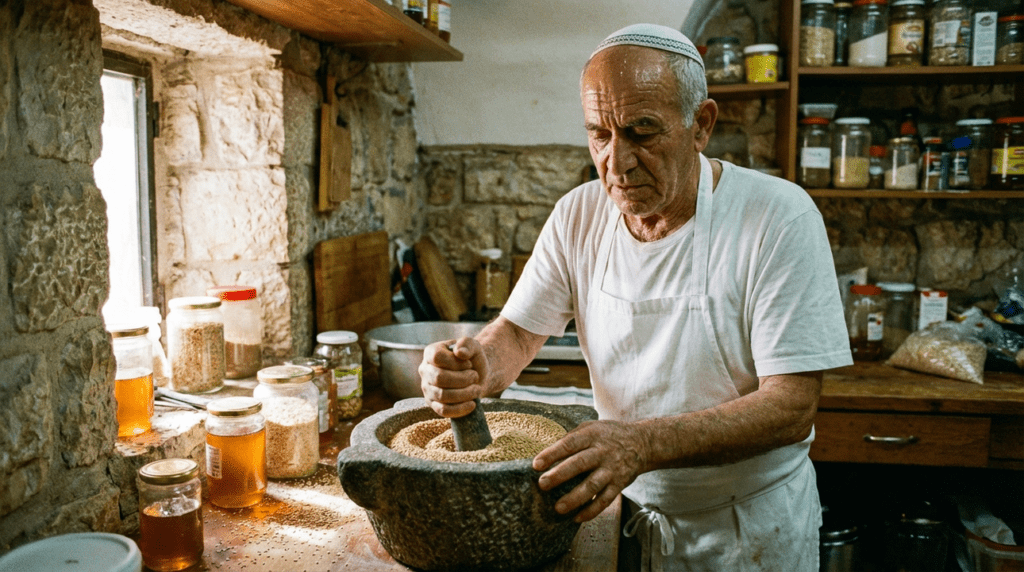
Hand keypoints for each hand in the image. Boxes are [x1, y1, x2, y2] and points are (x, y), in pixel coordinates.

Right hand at [418, 337, 488, 417]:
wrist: (476, 376)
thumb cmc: (472, 359)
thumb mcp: (473, 346)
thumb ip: (467, 343)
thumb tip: (460, 352)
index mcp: (431, 352)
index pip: (437, 357)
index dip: (456, 362)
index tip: (469, 364)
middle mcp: (425, 370)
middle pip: (439, 378)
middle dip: (463, 379)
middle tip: (475, 377)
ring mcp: (427, 389)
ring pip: (442, 395)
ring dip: (464, 393)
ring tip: (476, 389)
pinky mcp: (433, 404)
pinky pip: (443, 411)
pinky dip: (460, 409)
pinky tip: (472, 403)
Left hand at [533, 420, 647, 522]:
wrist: (642, 443)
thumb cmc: (608, 435)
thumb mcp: (590, 427)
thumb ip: (571, 438)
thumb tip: (546, 453)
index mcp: (592, 435)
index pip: (569, 444)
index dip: (552, 454)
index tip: (536, 464)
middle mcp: (602, 452)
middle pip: (580, 464)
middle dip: (560, 475)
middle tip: (542, 484)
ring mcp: (612, 469)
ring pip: (592, 485)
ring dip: (575, 498)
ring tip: (558, 508)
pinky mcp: (619, 484)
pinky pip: (605, 500)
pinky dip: (591, 510)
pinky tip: (577, 518)